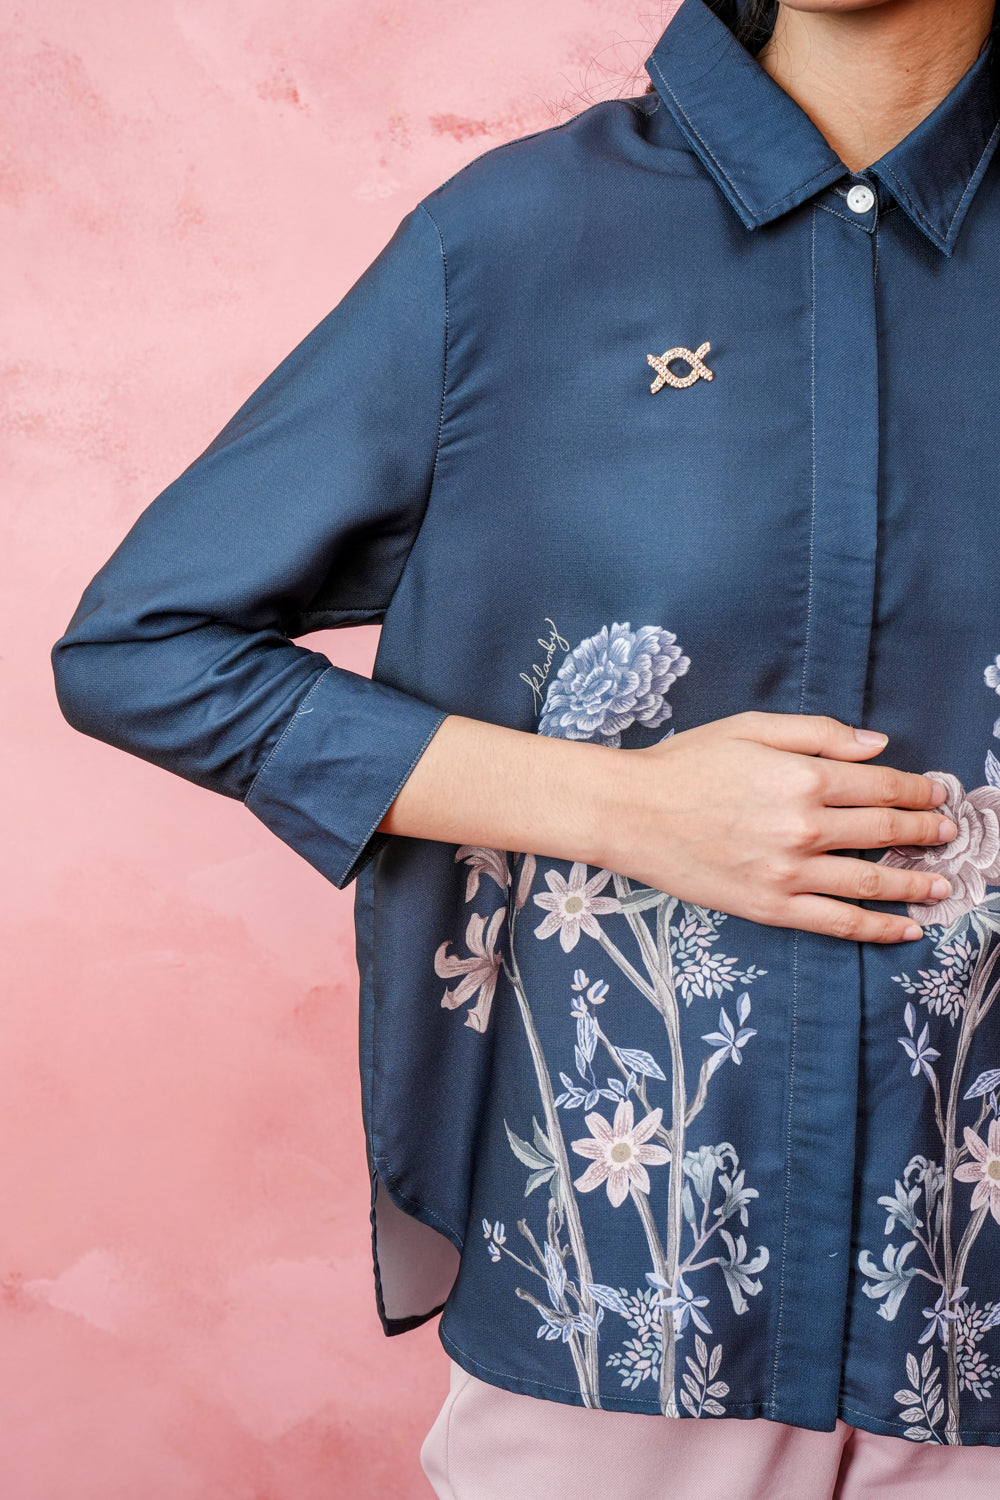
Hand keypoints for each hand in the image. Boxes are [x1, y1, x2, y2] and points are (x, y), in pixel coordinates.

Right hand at [617, 712, 955, 943]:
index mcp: (802, 777)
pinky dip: (878, 928)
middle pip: (884, 830)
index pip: (881, 785)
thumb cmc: (685, 764)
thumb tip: (877, 745)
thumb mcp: (751, 728)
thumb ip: (818, 733)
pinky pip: (837, 923)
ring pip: (870, 880)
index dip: (917, 790)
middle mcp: (804, 826)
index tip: (936, 795)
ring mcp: (788, 872)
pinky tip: (906, 928)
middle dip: (924, 832)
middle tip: (947, 835)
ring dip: (914, 882)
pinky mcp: (770, 906)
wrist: (629, 812)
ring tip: (940, 884)